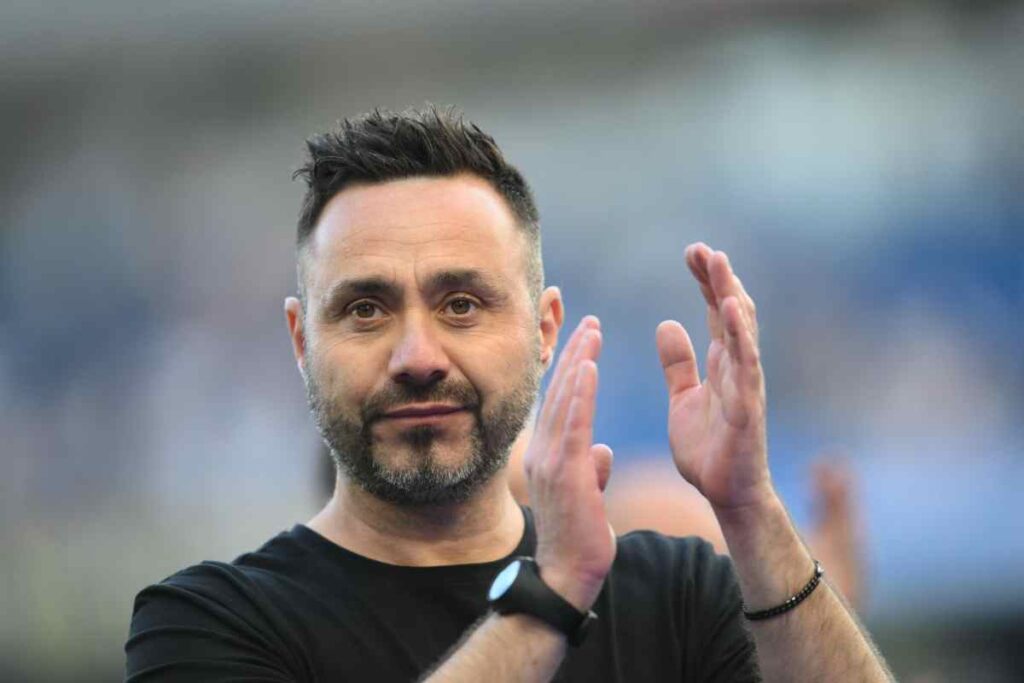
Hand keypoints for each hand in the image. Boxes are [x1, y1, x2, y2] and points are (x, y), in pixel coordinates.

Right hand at [524, 316, 614, 611]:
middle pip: (559, 393)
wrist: (567, 575)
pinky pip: (572, 422)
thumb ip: (591, 469)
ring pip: (565, 400)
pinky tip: (587, 365)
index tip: (586, 341)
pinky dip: (579, 391)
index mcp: (548, 456)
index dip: (572, 369)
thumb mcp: (587, 495)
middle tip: (590, 322)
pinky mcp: (564, 471)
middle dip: (575, 354)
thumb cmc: (579, 539)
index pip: (561, 403)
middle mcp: (543, 452)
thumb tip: (602, 452)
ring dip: (578, 362)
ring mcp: (550, 460)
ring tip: (591, 331)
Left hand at [656, 243, 772, 511]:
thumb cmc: (708, 448)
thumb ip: (678, 363)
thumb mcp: (682, 398)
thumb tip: (667, 323)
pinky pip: (746, 365)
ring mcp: (746, 384)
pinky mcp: (748, 406)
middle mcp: (737, 367)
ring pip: (742, 330)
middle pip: (730, 312)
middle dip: (718, 278)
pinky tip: (731, 308)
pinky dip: (741, 334)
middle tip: (702, 248)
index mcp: (720, 364)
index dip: (705, 282)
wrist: (725, 493)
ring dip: (730, 294)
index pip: (715, 312)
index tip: (692, 253)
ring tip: (719, 262)